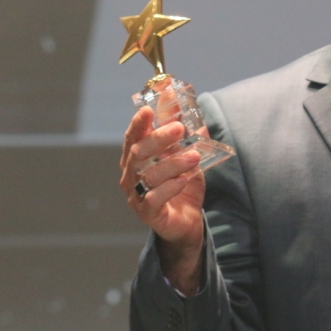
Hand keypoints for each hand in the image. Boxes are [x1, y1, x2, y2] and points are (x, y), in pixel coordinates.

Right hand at [120, 106, 205, 293]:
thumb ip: (190, 142)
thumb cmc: (182, 187)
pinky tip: (183, 180)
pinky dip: (169, 187)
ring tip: (194, 157)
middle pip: (138, 153)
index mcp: (136, 159)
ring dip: (173, 163)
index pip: (133, 137)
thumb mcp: (188, 161)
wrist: (187, 222)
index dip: (139, 123)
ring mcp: (136, 195)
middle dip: (158, 138)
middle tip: (179, 128)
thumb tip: (199, 120)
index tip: (149, 109)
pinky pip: (154, 198)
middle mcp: (131, 176)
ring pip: (148, 175)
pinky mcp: (148, 213)